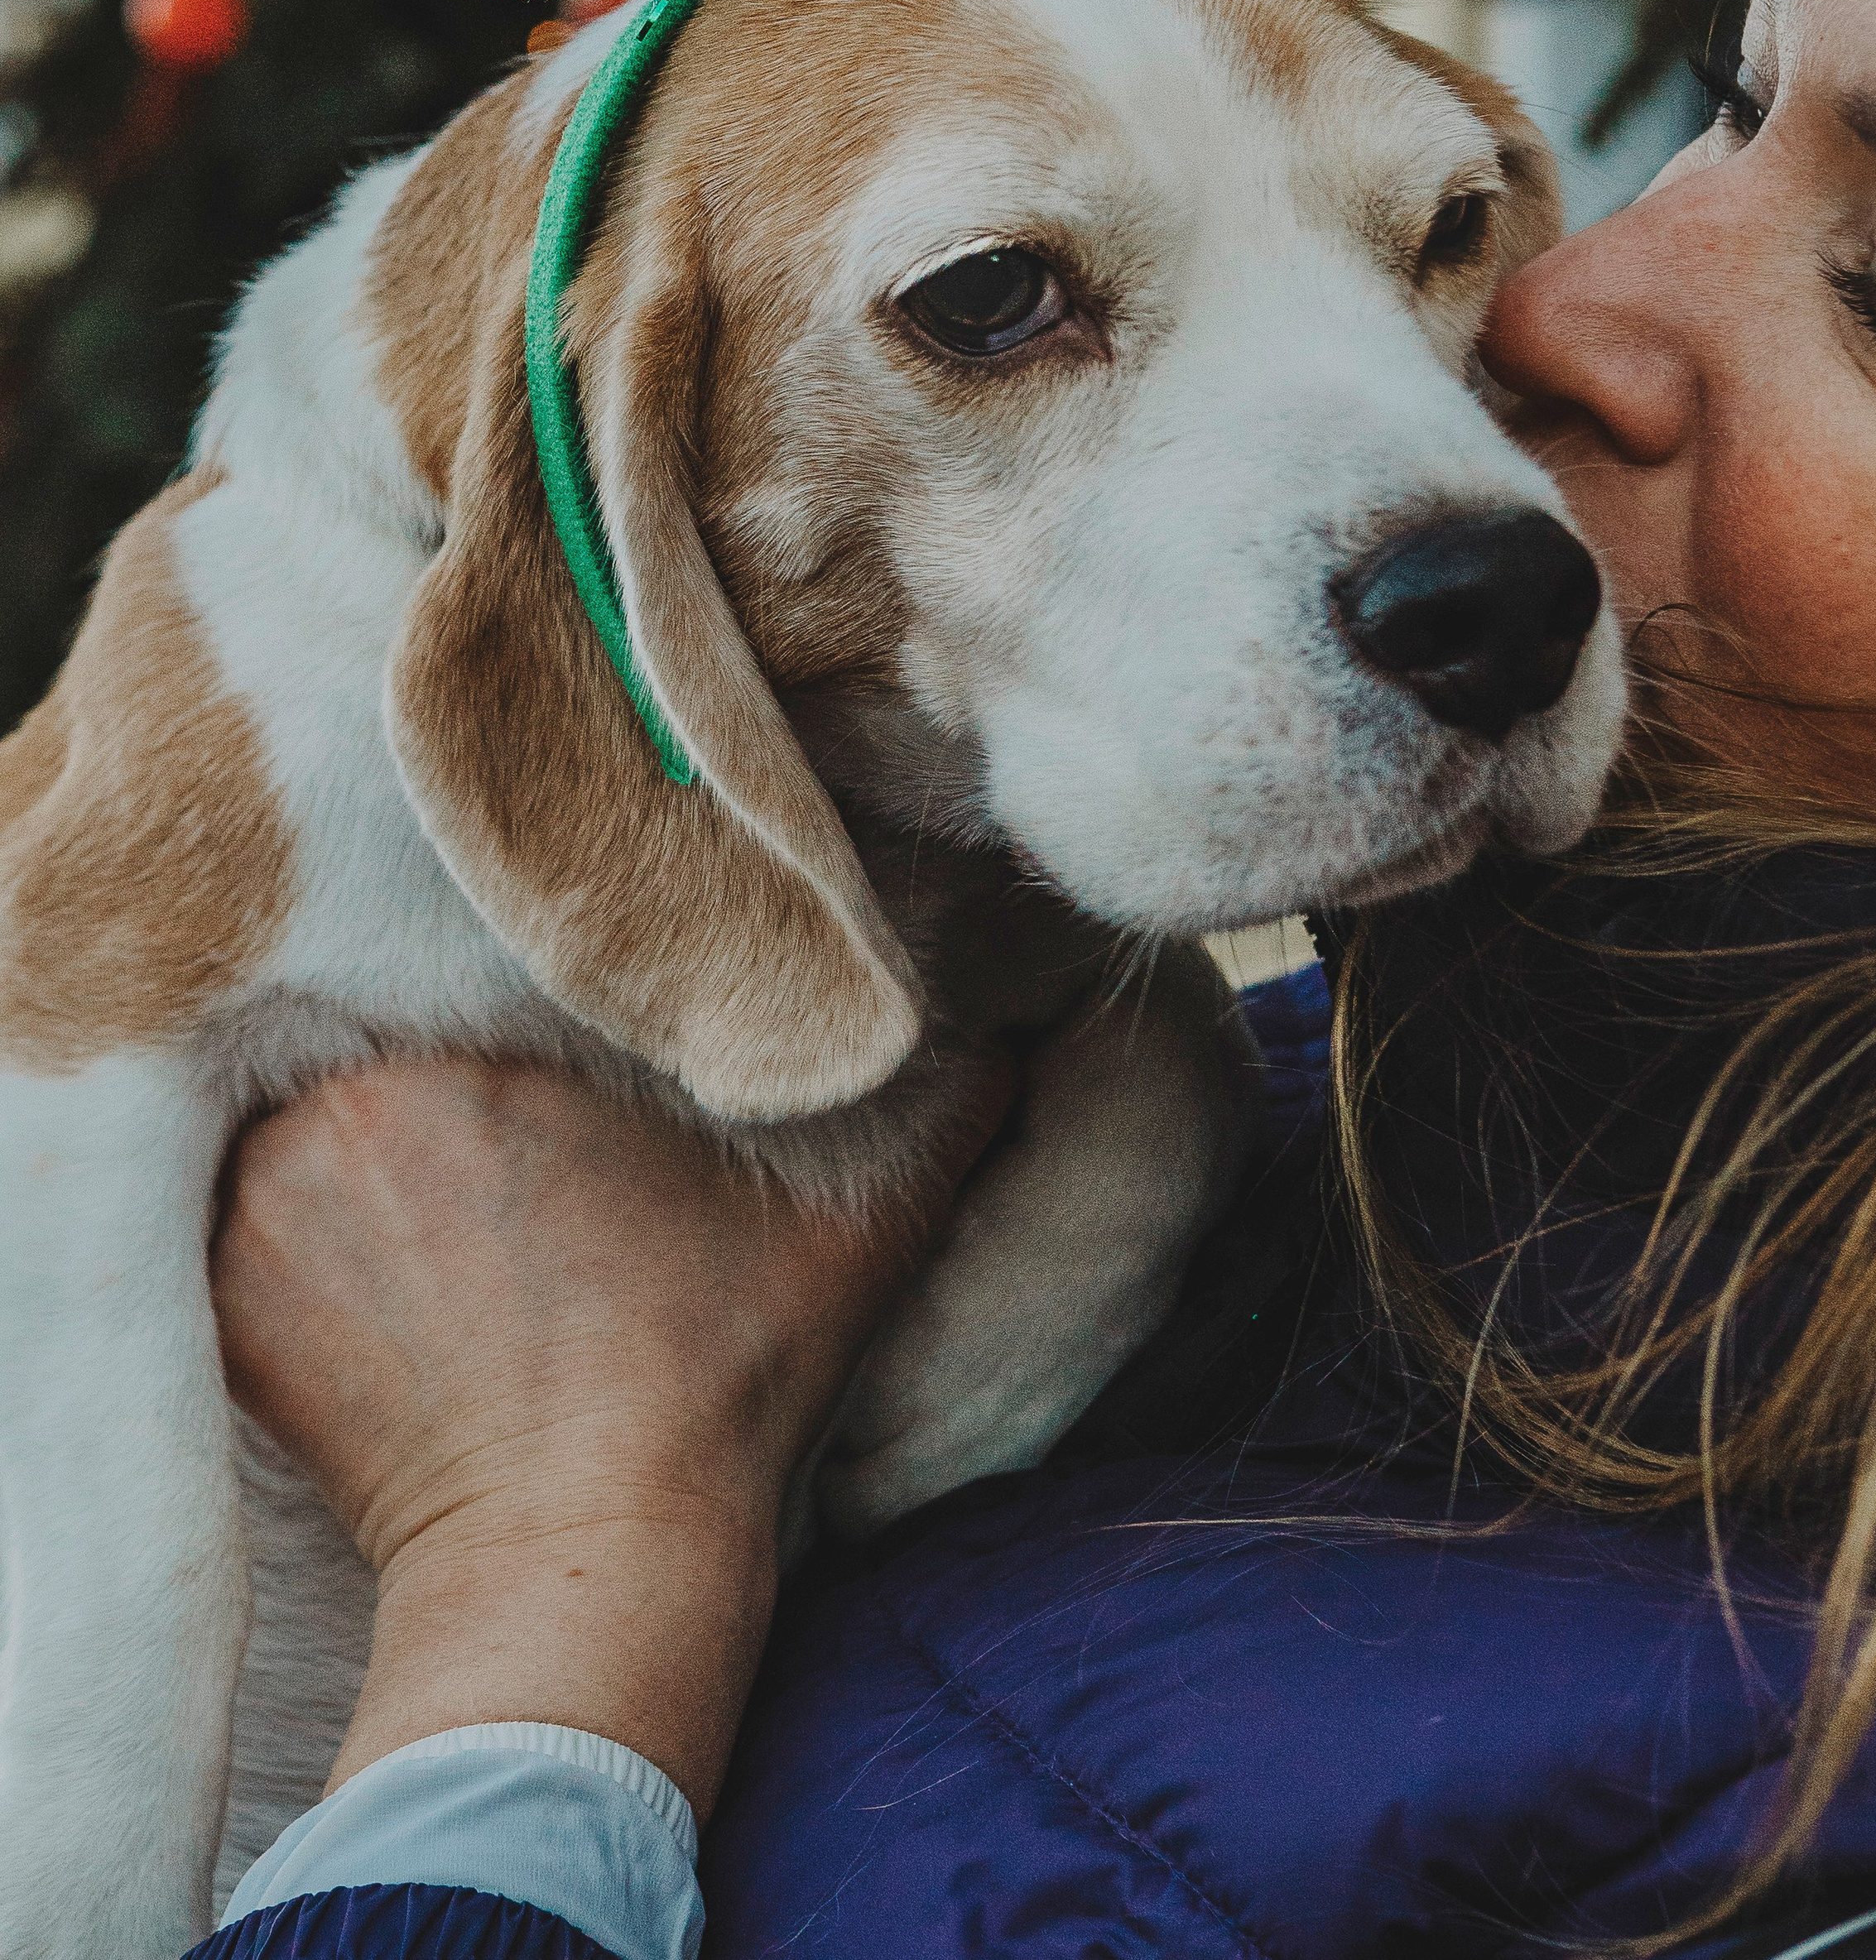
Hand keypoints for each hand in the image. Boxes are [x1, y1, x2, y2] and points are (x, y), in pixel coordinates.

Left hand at [212, 1054, 1006, 1813]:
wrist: (585, 1564)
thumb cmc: (712, 1380)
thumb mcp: (848, 1228)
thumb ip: (937, 1101)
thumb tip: (1012, 1022)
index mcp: (481, 1044)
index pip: (472, 948)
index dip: (510, 977)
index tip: (555, 1027)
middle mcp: (347, 1103)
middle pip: (380, 1022)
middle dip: (429, 1053)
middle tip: (499, 1111)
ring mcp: (265, 1203)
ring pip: (306, 1110)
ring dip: (354, 1137)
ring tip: (431, 1185)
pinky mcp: (225, 1299)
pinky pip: (236, 1209)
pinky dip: (294, 1225)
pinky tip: (371, 1256)